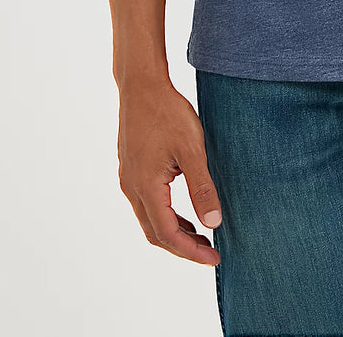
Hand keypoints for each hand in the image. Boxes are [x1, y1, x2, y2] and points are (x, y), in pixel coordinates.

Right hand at [117, 79, 222, 263]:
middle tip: (210, 252)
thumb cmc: (167, 112)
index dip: (191, 252)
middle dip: (183, 247)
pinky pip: (147, 203)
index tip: (215, 258)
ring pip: (149, 219)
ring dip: (174, 231)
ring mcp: (128, 178)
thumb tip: (213, 223)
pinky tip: (184, 211)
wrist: (142, 85)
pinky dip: (166, 215)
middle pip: (155, 233)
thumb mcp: (192, 150)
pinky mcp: (131, 168)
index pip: (167, 234)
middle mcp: (131, 187)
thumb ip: (202, 188)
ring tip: (201, 236)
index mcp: (145, 187)